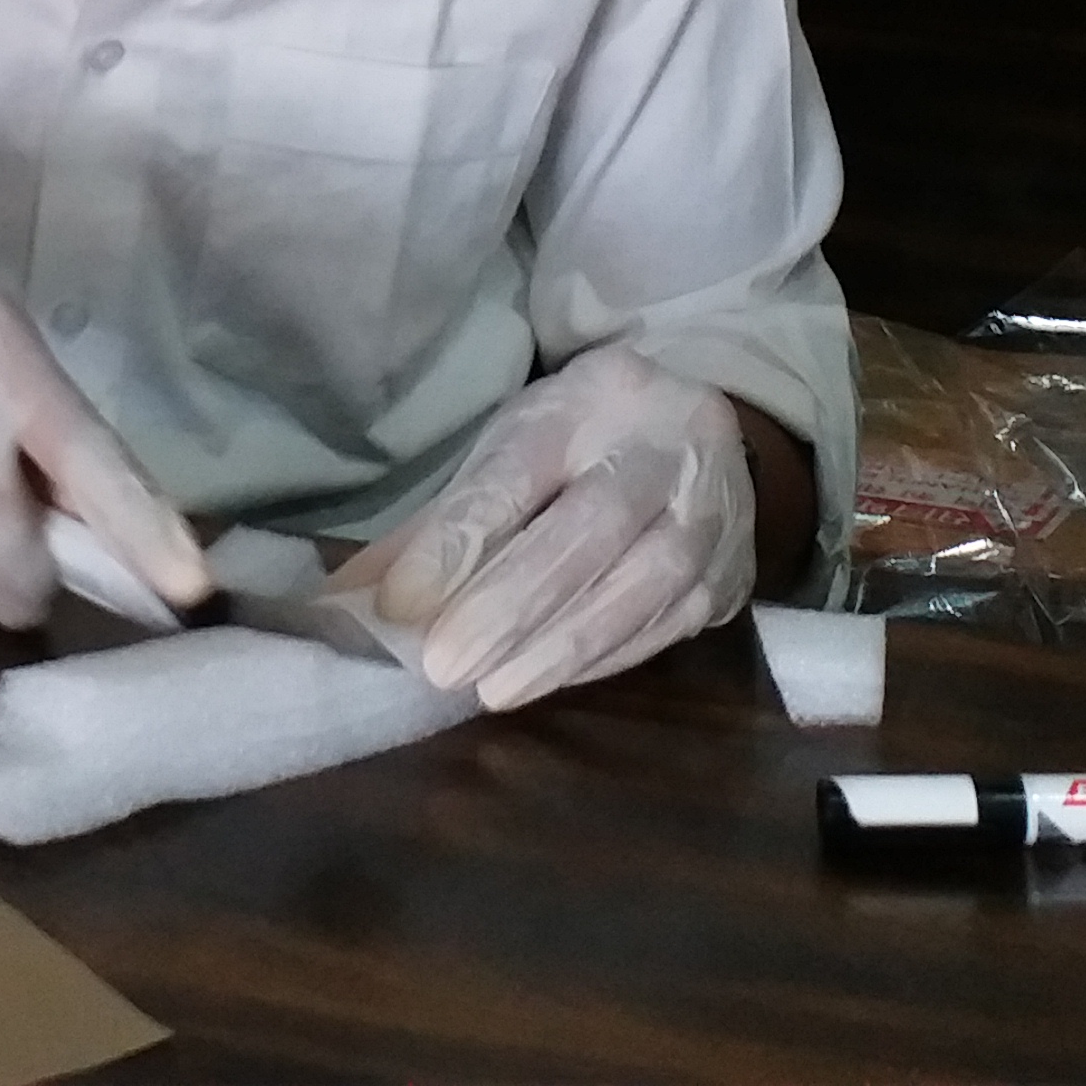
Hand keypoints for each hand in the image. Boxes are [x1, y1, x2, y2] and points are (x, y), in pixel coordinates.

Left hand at [355, 344, 754, 710]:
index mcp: (595, 396)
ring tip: (493, 690)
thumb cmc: (587, 445)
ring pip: (645, 583)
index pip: (519, 470)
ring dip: (563, 645)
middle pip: (592, 526)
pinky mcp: (731, 575)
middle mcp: (665, 444)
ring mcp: (712, 509)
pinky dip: (604, 658)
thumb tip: (353, 601)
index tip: (400, 604)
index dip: (459, 541)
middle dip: (514, 602)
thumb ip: (444, 522)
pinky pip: (669, 625)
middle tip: (444, 665)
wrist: (708, 439)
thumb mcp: (515, 451)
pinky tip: (550, 680)